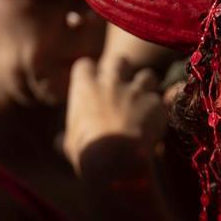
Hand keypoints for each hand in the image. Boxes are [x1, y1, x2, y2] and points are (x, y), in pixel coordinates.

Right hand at [64, 23, 168, 173]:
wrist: (116, 159)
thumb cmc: (87, 152)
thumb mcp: (70, 145)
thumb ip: (67, 137)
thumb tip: (58, 141)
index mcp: (85, 88)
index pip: (84, 65)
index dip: (90, 74)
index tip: (93, 85)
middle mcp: (110, 82)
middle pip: (119, 61)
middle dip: (123, 70)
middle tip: (124, 87)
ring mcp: (135, 90)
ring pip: (147, 75)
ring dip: (147, 87)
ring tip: (146, 102)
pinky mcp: (155, 103)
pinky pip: (162, 100)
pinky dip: (162, 110)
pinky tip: (159, 122)